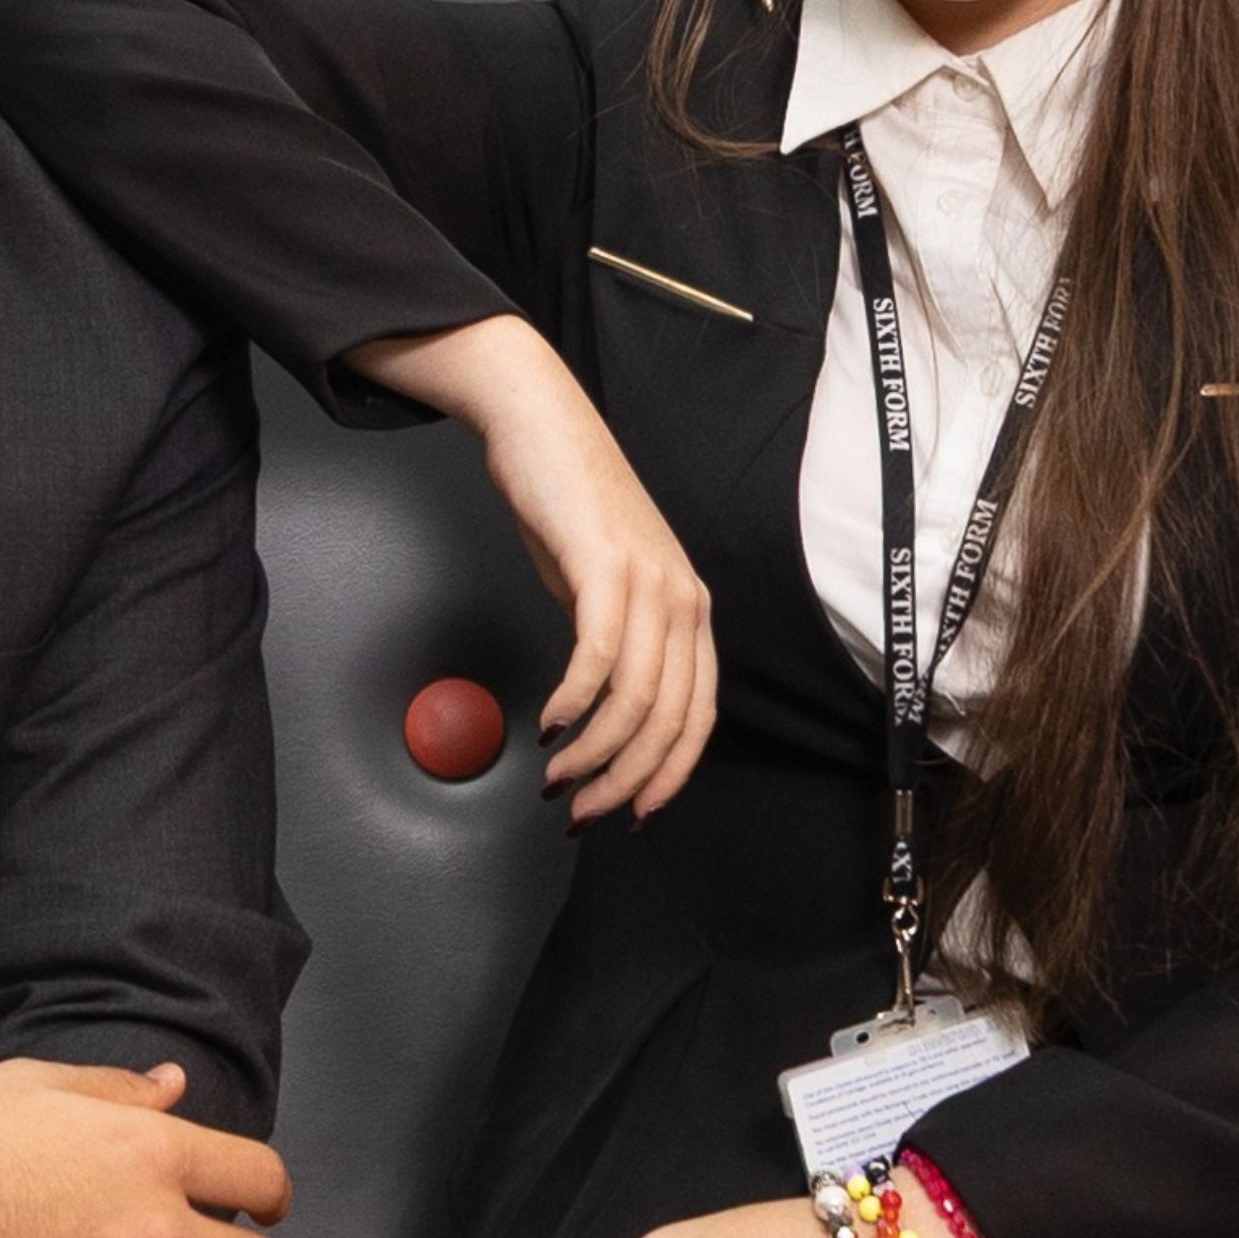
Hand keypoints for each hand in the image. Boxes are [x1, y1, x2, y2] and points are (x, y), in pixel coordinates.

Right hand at [353, 312, 714, 825]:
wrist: (540, 423)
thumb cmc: (567, 505)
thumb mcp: (605, 587)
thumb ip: (619, 643)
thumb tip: (601, 709)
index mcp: (692, 610)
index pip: (698, 717)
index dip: (668, 776)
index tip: (631, 814)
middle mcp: (684, 599)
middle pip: (669, 720)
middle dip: (625, 781)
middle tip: (580, 811)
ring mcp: (649, 581)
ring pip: (636, 700)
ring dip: (592, 754)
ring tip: (555, 780)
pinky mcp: (605, 564)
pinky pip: (597, 657)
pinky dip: (572, 703)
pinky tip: (547, 725)